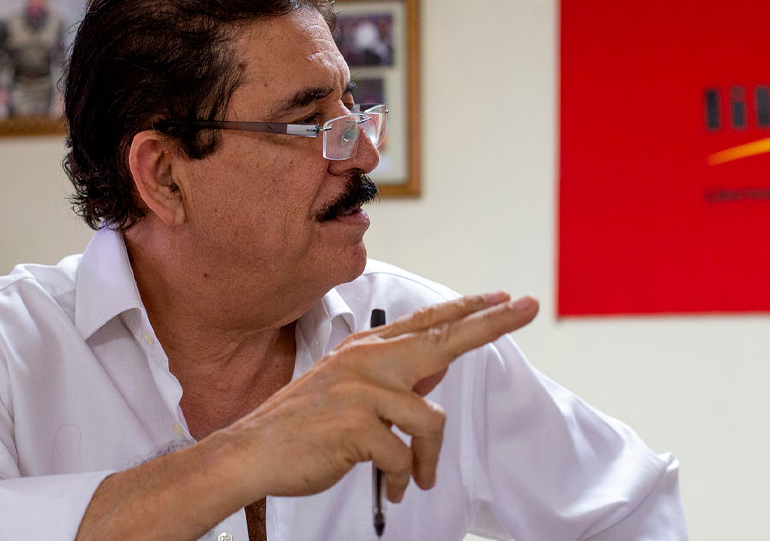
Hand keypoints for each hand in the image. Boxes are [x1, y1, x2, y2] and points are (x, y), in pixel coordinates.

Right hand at [220, 291, 538, 502]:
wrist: (254, 450)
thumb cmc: (303, 424)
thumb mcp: (346, 388)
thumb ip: (390, 375)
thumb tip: (437, 367)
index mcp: (364, 349)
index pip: (426, 322)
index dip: (468, 309)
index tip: (505, 298)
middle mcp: (366, 360)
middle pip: (443, 340)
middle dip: (490, 325)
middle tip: (527, 308)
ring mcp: (362, 390)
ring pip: (430, 420)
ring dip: (426, 460)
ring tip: (411, 477)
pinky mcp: (359, 425)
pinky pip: (406, 457)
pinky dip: (403, 478)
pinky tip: (390, 485)